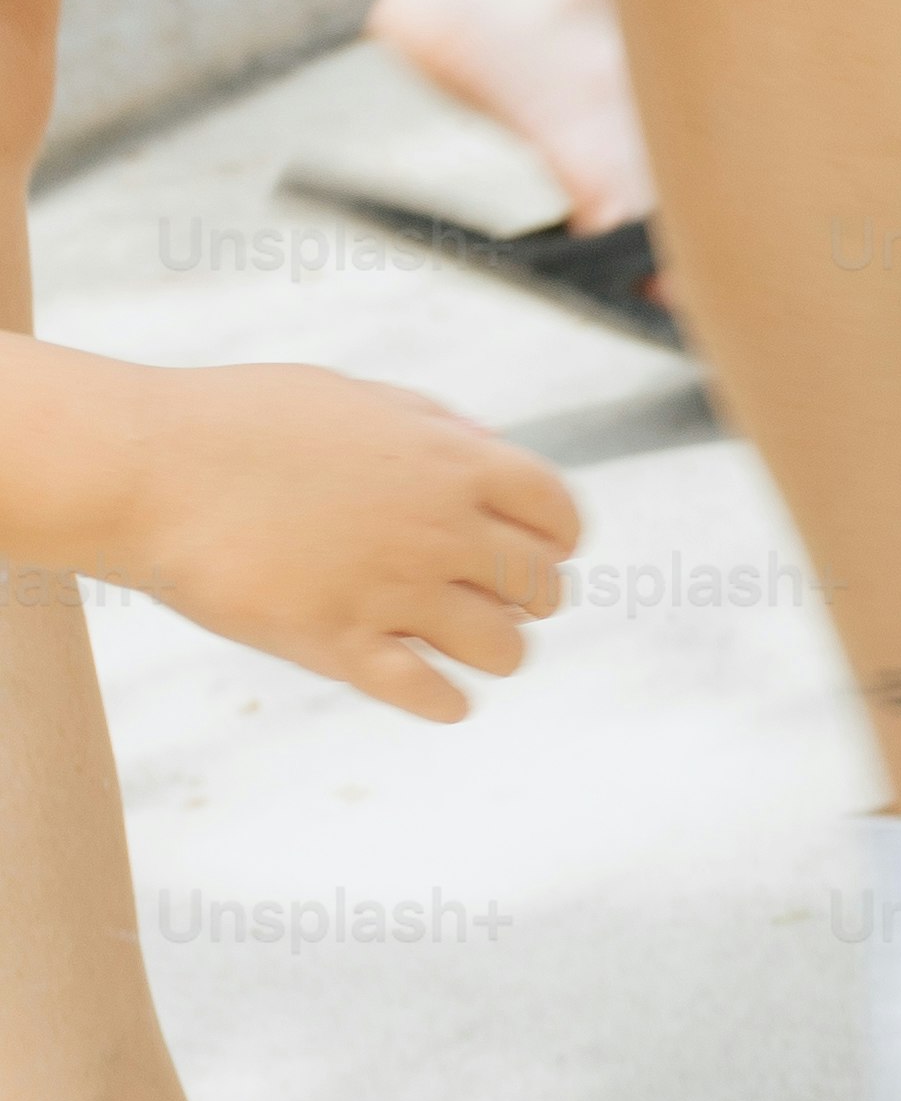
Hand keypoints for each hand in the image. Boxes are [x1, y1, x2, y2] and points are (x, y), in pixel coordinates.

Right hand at [81, 364, 584, 722]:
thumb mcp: (354, 399)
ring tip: (459, 645)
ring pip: (504, 648)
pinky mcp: (335, 643)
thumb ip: (434, 427)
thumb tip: (496, 453)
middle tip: (494, 601)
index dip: (553, 540)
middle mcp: (440, 528)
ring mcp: (391, 589)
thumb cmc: (236, 424)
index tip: (533, 551)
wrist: (140, 467)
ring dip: (493, 651)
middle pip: (541, 586)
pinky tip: (438, 695)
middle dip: (526, 597)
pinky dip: (446, 701)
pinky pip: (431, 695)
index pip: (559, 516)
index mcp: (453, 463)